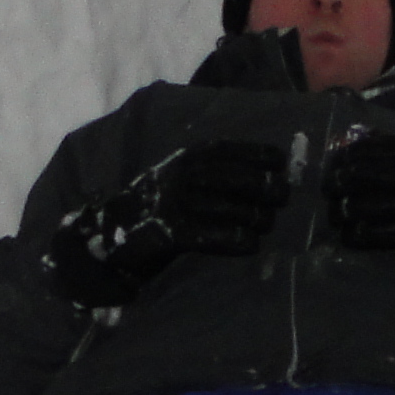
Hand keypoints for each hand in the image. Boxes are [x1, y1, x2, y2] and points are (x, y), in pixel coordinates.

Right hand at [41, 138, 289, 306]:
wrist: (112, 234)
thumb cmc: (157, 205)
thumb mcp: (179, 177)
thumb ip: (210, 172)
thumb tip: (263, 175)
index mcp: (184, 160)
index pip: (227, 150)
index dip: (257, 154)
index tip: (280, 161)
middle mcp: (181, 177)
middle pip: (234, 177)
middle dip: (265, 185)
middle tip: (282, 195)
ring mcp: (175, 204)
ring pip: (229, 208)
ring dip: (256, 216)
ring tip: (265, 223)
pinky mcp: (170, 233)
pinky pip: (212, 236)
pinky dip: (236, 240)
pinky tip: (250, 244)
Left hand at [322, 131, 394, 276]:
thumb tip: (361, 137)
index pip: (369, 148)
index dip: (343, 159)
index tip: (332, 169)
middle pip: (360, 175)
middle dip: (338, 186)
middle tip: (331, 195)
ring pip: (364, 205)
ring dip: (344, 213)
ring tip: (339, 218)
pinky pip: (379, 233)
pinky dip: (359, 235)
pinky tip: (352, 236)